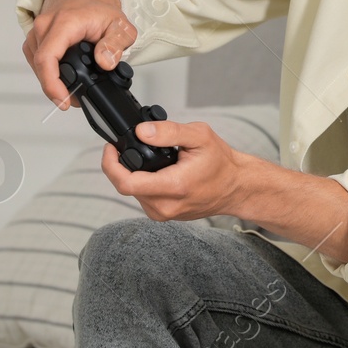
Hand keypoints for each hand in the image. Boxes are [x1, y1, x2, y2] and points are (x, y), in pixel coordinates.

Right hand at [23, 0, 135, 108]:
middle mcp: (45, 25)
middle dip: (56, 87)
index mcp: (64, 22)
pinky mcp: (35, 37)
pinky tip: (62, 75)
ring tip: (71, 88)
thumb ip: (115, 44)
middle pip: (41, 65)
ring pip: (37, 64)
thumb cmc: (100, 7)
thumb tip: (105, 62)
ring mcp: (37, 31)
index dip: (52, 84)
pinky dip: (48, 71)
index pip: (48, 57)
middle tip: (74, 99)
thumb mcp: (120, 26)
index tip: (62, 100)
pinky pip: (36, 60)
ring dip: (51, 80)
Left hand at [99, 119, 245, 221]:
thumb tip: (143, 131)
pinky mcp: (164, 216)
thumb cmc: (221, 163)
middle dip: (124, 165)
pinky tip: (159, 173)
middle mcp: (166, 206)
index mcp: (173, 187)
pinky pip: (144, 198)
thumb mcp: (200, 136)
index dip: (111, 164)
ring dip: (135, 175)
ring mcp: (164, 214)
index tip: (111, 148)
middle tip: (131, 147)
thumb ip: (170, 131)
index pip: (126, 183)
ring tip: (152, 160)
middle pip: (126, 186)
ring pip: (133, 193)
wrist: (236, 187)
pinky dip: (145, 184)